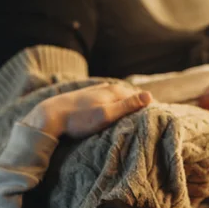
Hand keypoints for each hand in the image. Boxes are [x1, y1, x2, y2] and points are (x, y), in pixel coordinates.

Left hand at [21, 83, 152, 138]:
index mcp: (114, 91)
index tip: (159, 116)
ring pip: (118, 96)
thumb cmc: (79, 119)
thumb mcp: (106, 114)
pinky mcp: (87, 97)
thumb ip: (128, 105)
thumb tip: (150, 95)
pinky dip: (115, 104)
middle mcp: (106, 88)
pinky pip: (107, 99)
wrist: (49, 116)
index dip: (149, 106)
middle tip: (149, 116)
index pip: (139, 96)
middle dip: (139, 103)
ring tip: (134, 113)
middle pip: (129, 94)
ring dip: (127, 103)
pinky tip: (112, 109)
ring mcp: (96, 91)